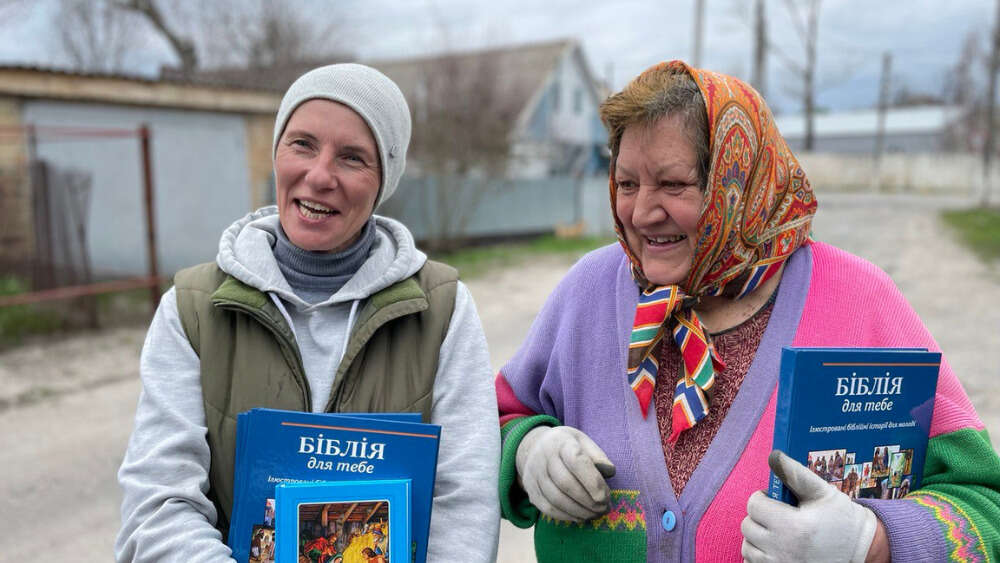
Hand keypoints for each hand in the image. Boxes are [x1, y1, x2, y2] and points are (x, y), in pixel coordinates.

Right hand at [515, 425, 615, 521]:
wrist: (534, 447)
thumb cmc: (566, 446)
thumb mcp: (583, 442)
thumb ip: (598, 456)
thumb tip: (610, 472)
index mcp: (561, 442)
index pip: (577, 462)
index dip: (592, 482)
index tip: (606, 496)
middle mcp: (543, 457)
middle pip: (566, 483)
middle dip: (588, 501)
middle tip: (604, 508)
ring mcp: (534, 475)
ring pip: (556, 499)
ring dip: (579, 511)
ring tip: (595, 515)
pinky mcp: (531, 490)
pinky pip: (548, 508)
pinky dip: (567, 516)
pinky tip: (580, 517)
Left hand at [741, 450, 878, 562]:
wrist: (859, 552)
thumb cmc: (840, 519)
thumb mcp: (822, 492)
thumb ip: (795, 473)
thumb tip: (773, 455)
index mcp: (793, 526)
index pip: (754, 505)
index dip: (764, 498)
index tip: (776, 501)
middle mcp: (783, 550)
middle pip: (748, 525)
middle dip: (761, 517)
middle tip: (779, 516)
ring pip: (747, 545)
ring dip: (758, 537)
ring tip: (779, 532)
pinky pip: (751, 562)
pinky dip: (760, 554)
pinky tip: (777, 548)